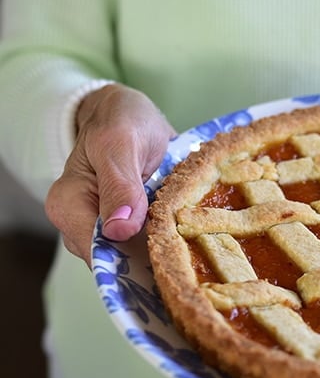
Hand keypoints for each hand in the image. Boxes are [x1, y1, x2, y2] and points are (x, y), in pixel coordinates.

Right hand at [45, 84, 175, 264]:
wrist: (129, 113)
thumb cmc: (122, 121)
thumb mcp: (120, 143)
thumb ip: (120, 185)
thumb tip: (118, 231)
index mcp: (68, 206)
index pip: (100, 254)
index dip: (135, 262)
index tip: (172, 259)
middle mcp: (81, 226)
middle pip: (118, 264)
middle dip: (153, 261)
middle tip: (192, 255)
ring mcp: (104, 230)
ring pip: (135, 260)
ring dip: (164, 254)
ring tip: (193, 246)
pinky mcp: (126, 230)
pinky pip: (147, 248)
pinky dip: (167, 245)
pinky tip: (188, 240)